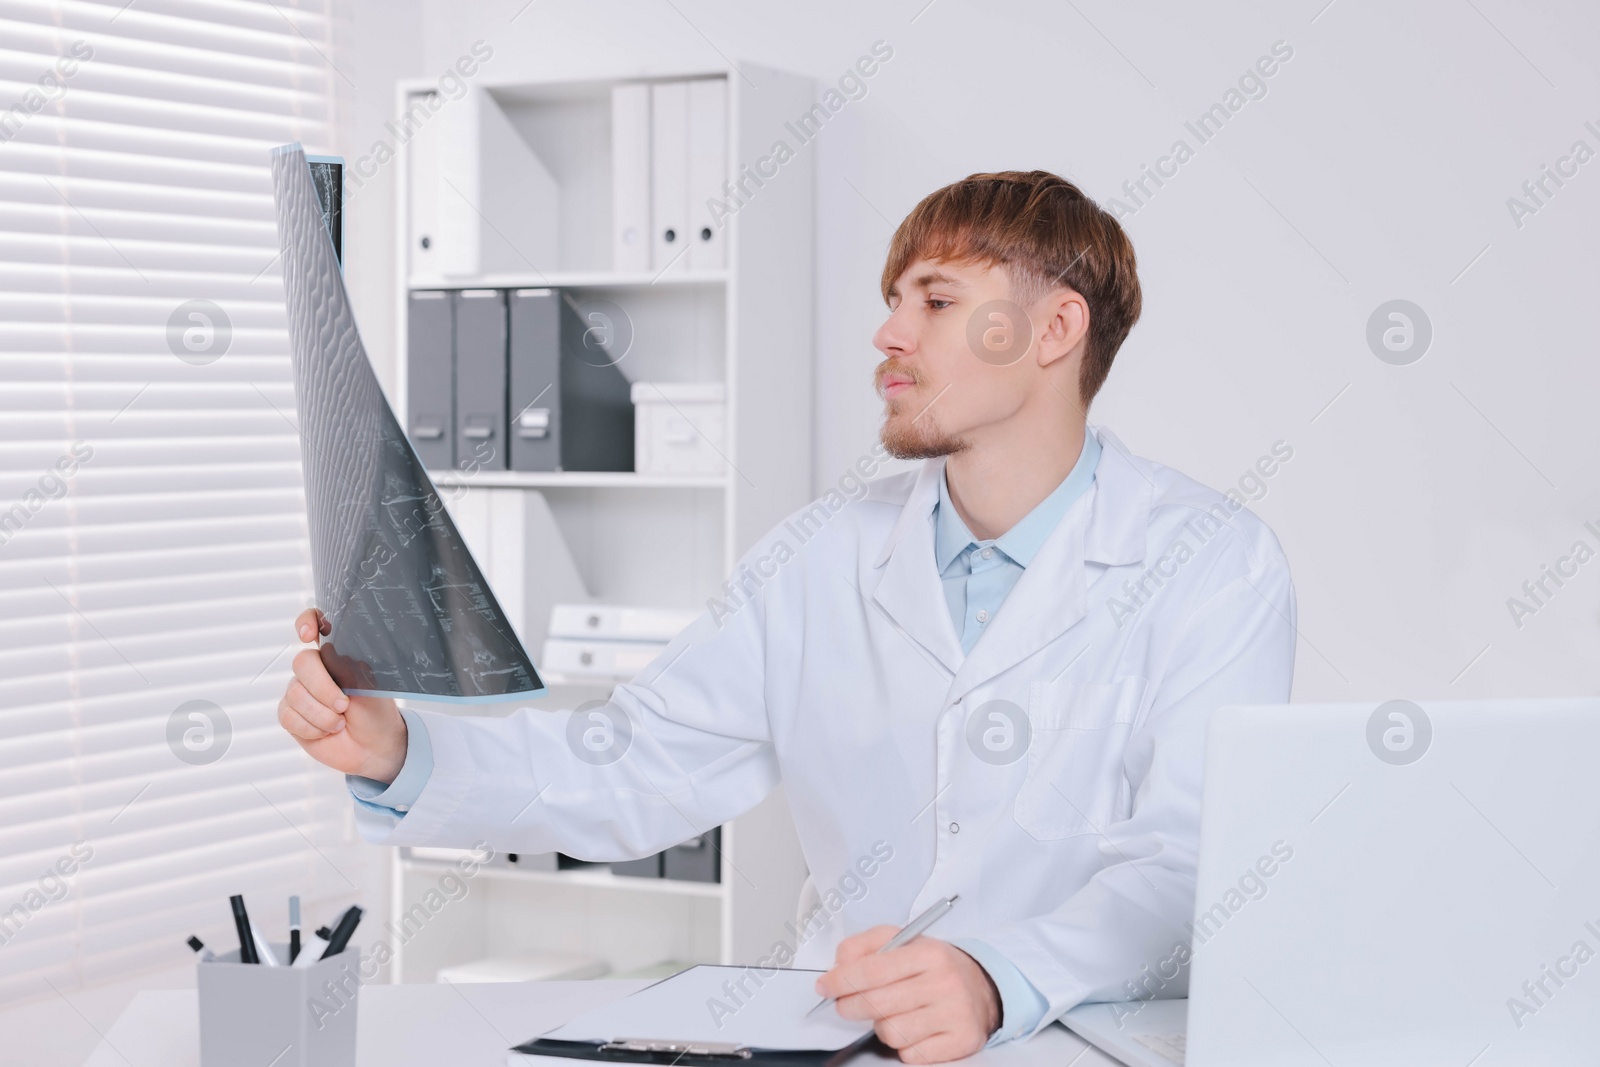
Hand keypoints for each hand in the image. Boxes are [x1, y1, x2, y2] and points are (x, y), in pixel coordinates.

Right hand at [277, 608, 407, 781]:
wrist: (373, 747)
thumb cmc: (375, 712)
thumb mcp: (370, 687)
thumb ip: (347, 667)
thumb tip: (325, 651)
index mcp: (337, 654)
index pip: (315, 624)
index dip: (306, 622)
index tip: (309, 635)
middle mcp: (316, 669)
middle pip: (302, 662)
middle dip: (323, 688)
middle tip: (344, 705)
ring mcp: (300, 691)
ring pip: (294, 694)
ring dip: (321, 714)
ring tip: (340, 723)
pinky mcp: (291, 715)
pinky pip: (288, 716)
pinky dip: (311, 728)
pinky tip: (327, 731)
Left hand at [816, 928, 1000, 1063]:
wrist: (983, 988)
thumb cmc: (935, 966)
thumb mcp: (903, 941)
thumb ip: (865, 945)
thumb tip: (839, 965)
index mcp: (928, 953)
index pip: (873, 970)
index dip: (841, 981)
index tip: (825, 986)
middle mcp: (944, 983)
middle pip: (877, 1004)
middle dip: (850, 1006)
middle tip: (845, 1004)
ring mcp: (955, 1015)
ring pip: (891, 1033)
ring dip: (882, 1026)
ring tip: (893, 1014)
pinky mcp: (961, 1041)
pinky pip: (912, 1054)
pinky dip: (905, 1046)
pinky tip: (914, 1030)